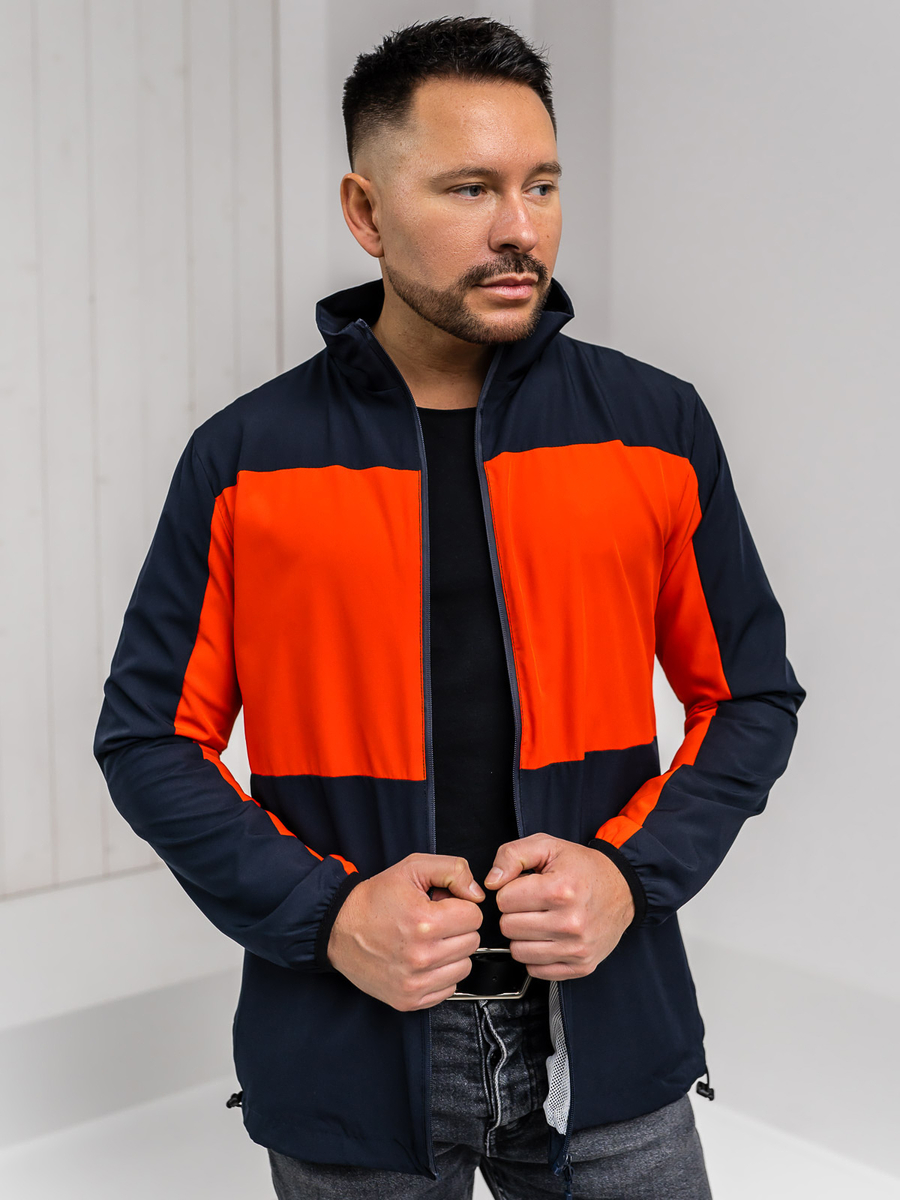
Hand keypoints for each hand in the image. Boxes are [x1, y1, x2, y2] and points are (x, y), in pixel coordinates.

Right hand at [326, 853, 484, 1009]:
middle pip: (472, 942)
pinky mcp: (409, 1000)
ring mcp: (415, 982)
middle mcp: (421, 955)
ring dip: (452, 953)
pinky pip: (448, 989)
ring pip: (464, 967)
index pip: (474, 916)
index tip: (442, 906)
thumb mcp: (412, 868)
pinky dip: (441, 975)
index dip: (460, 906)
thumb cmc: (374, 899)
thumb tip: (477, 893)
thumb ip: (452, 870)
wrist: (339, 928)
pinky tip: (423, 960)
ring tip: (428, 941)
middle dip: (458, 928)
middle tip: (434, 922)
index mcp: (424, 921)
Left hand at [484, 832, 634, 980]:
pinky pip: (536, 970)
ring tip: (540, 920)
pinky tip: (548, 938)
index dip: (509, 891)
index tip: (525, 887)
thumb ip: (512, 855)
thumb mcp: (548, 846)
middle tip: (532, 904)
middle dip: (514, 913)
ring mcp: (577, 948)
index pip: (503, 900)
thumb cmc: (583, 868)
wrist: (622, 888)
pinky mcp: (581, 966)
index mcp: (560, 890)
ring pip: (518, 951)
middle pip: (508, 927)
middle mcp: (570, 922)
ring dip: (523, 936)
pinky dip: (536, 955)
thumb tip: (492, 881)